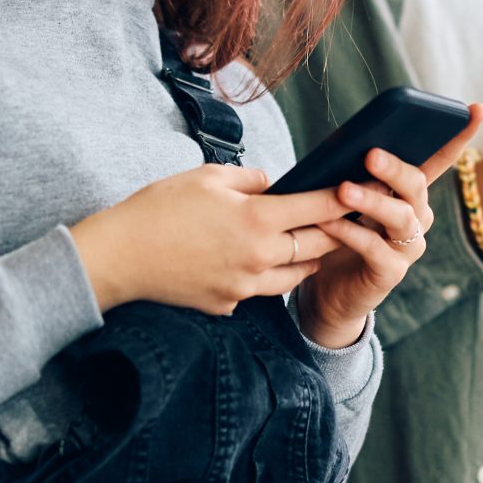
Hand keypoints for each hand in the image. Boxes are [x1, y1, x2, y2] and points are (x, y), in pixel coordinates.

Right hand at [73, 164, 348, 315]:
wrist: (119, 257)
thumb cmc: (159, 208)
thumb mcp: (206, 177)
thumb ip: (249, 180)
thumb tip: (273, 184)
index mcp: (257, 219)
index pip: (318, 207)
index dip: (345, 197)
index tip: (363, 190)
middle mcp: (259, 257)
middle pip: (317, 245)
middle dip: (337, 230)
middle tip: (353, 219)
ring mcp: (244, 286)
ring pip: (295, 274)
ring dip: (308, 258)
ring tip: (316, 245)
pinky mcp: (227, 305)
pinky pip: (260, 290)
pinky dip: (268, 276)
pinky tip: (263, 263)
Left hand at [294, 105, 482, 346]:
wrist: (327, 292)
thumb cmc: (336, 234)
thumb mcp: (345, 198)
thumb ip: (353, 172)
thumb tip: (347, 143)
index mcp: (411, 193)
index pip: (440, 159)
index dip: (459, 136)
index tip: (477, 109)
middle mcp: (418, 218)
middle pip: (417, 186)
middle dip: (395, 168)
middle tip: (370, 154)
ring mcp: (408, 247)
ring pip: (401, 218)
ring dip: (371, 201)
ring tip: (343, 189)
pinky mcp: (390, 273)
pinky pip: (374, 249)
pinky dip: (350, 232)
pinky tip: (329, 221)